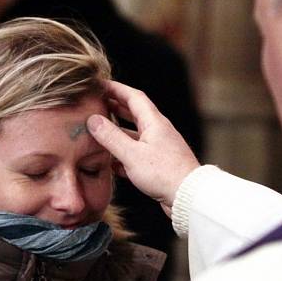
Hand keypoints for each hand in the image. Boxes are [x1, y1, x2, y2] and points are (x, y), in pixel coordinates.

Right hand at [88, 81, 200, 213]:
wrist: (188, 196)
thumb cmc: (164, 173)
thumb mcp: (132, 154)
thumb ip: (111, 137)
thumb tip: (93, 120)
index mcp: (154, 122)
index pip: (134, 97)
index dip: (116, 89)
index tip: (100, 84)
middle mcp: (158, 131)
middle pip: (134, 113)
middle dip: (115, 107)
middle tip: (98, 104)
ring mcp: (159, 148)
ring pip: (135, 135)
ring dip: (118, 133)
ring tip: (99, 132)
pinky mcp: (159, 164)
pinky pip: (138, 154)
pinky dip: (124, 155)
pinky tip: (111, 163)